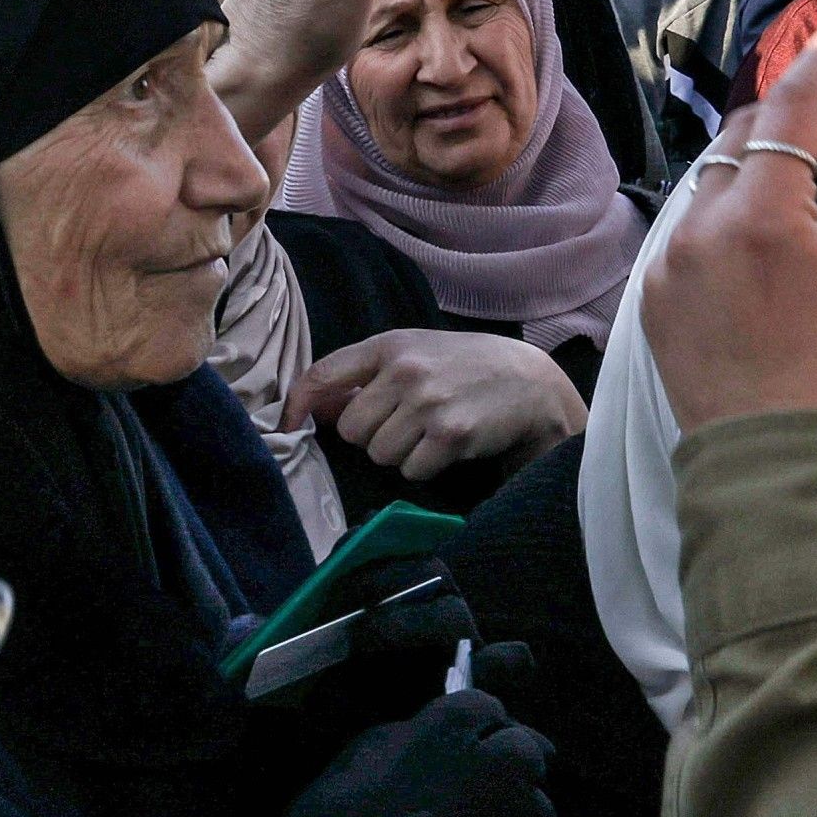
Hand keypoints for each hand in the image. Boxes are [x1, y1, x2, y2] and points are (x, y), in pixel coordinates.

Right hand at [228, 689, 567, 816]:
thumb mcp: (352, 762)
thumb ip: (410, 734)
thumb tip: (438, 732)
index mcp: (454, 729)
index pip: (485, 706)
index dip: (467, 732)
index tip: (451, 755)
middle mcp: (505, 768)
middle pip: (526, 752)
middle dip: (500, 770)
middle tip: (457, 807)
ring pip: (539, 809)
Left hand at [291, 330, 582, 481]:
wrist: (529, 381)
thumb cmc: (463, 366)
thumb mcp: (414, 354)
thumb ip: (364, 377)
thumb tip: (314, 410)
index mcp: (389, 345)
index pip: (324, 374)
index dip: (298, 404)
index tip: (287, 426)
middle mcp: (406, 371)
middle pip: (351, 430)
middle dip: (371, 436)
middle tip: (403, 426)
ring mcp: (429, 403)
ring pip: (379, 454)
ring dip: (399, 454)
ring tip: (427, 434)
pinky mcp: (451, 435)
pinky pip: (411, 470)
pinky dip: (425, 468)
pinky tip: (446, 447)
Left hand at [644, 15, 816, 430]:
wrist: (783, 476)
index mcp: (762, 220)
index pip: (790, 110)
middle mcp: (700, 230)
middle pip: (745, 137)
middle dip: (790, 115)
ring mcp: (668, 263)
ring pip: (715, 182)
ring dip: (759, 169)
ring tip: (810, 189)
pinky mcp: (653, 296)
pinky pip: (694, 230)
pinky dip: (730, 217)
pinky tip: (769, 243)